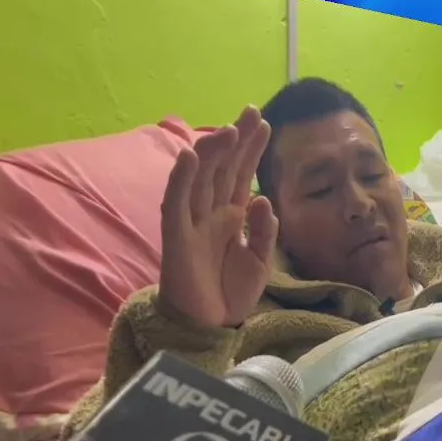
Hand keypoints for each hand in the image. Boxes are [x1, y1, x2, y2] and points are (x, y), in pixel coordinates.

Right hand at [159, 106, 277, 327]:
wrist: (208, 328)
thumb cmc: (230, 293)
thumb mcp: (261, 262)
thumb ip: (265, 232)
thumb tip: (262, 198)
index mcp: (231, 216)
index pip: (240, 174)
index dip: (250, 149)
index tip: (264, 123)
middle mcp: (210, 213)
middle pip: (221, 168)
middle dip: (235, 140)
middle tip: (252, 112)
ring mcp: (192, 223)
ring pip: (200, 179)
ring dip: (212, 153)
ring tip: (228, 129)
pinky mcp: (176, 238)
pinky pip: (176, 204)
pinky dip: (181, 180)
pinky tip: (190, 156)